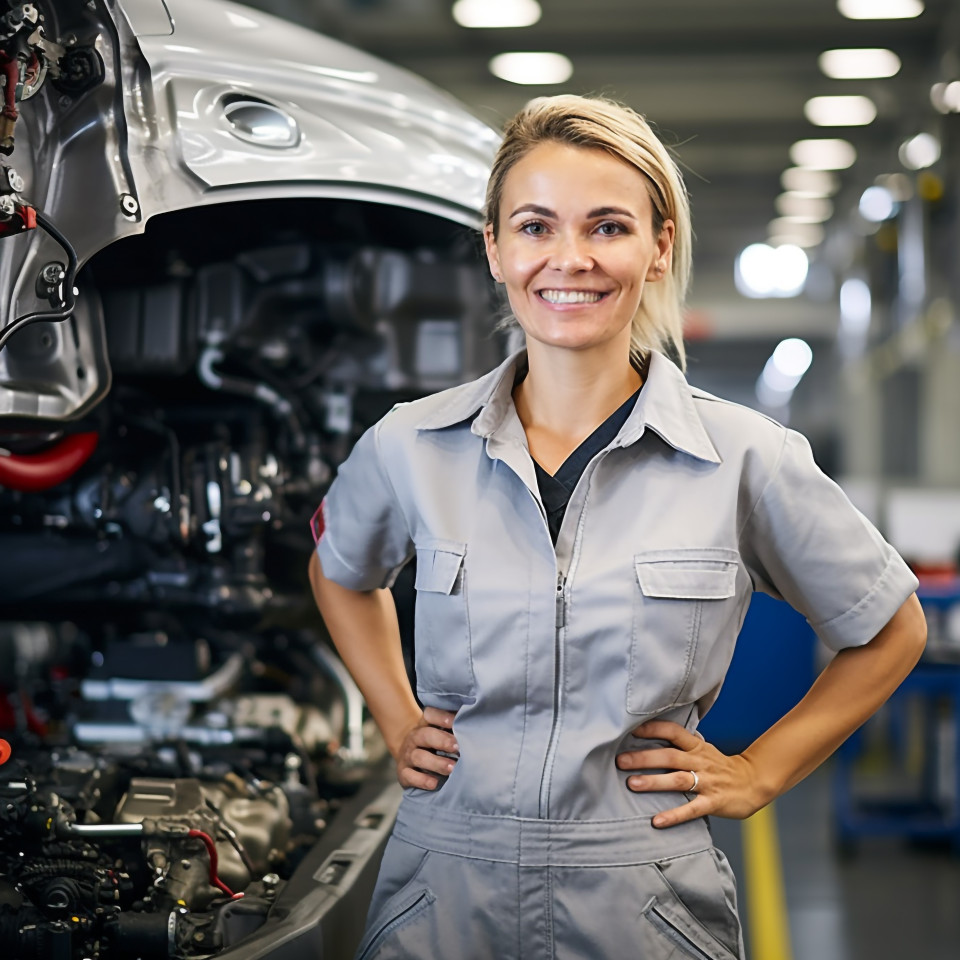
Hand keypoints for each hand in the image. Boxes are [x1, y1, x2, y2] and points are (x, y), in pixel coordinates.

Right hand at [394, 706, 458, 790]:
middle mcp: (414, 738)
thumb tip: (476, 727)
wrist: (409, 760)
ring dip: (436, 762)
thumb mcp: (441, 734)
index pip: (429, 714)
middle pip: (424, 735)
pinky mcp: (404, 773)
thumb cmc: (434, 746)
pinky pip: (410, 776)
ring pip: (418, 756)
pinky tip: (434, 783)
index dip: (441, 716)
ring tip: (452, 768)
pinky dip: (422, 780)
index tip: (455, 722)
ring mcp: (407, 756)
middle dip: (441, 740)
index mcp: (425, 725)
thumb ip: (455, 730)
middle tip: (457, 747)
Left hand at [615, 720, 767, 827]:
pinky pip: (691, 809)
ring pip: (678, 780)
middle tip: (620, 761)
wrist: (754, 782)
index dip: (653, 729)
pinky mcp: (713, 802)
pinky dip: (674, 815)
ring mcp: (707, 782)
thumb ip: (680, 745)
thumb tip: (647, 737)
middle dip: (644, 758)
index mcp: (696, 746)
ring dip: (654, 782)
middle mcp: (700, 761)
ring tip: (632, 784)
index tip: (630, 729)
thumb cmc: (720, 766)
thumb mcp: (702, 749)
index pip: (673, 731)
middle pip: (670, 756)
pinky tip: (657, 821)